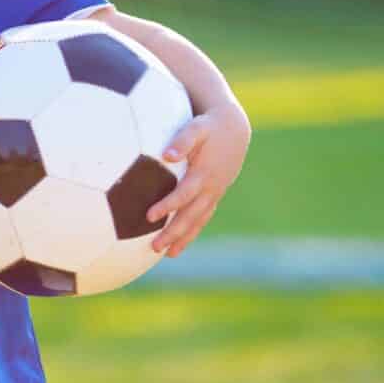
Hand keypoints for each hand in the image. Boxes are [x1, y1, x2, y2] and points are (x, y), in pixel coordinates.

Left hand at [145, 101, 251, 257]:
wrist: (234, 130)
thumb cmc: (209, 127)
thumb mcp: (197, 127)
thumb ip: (182, 140)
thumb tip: (167, 155)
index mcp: (204, 174)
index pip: (184, 194)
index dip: (168, 205)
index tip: (149, 216)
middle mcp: (211, 188)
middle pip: (191, 215)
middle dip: (174, 232)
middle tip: (154, 247)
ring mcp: (214, 194)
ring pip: (199, 221)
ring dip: (184, 238)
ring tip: (167, 255)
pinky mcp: (214, 196)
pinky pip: (203, 218)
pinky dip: (192, 232)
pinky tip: (178, 244)